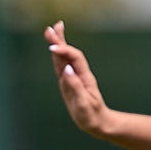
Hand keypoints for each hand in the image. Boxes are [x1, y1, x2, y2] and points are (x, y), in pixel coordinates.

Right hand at [45, 21, 114, 138]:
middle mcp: (78, 75)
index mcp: (83, 78)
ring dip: (59, 44)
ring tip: (52, 30)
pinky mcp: (69, 83)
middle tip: (52, 27)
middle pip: (68, 54)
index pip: (72, 59)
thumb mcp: (83, 104)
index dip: (63, 51)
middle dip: (60, 40)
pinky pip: (62, 66)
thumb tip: (66, 69)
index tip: (51, 47)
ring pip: (64, 58)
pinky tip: (55, 49)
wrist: (99, 123)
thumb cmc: (91, 116)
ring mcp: (73, 78)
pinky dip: (58, 55)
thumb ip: (75, 86)